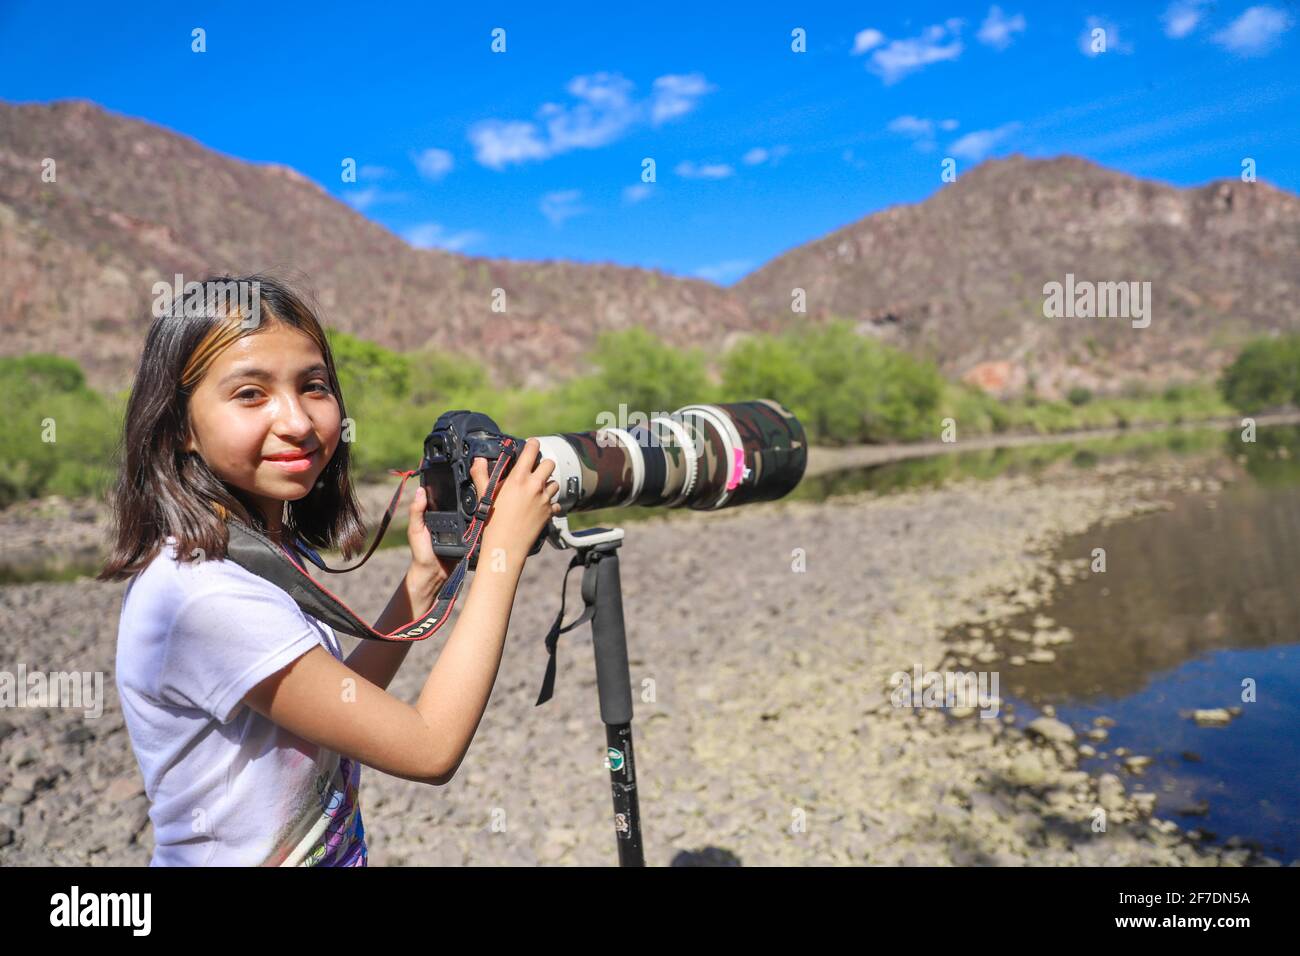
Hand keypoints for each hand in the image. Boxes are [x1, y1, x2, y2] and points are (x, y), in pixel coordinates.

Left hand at [410, 459, 491, 581]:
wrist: (435, 575)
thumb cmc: (421, 553)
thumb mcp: (416, 530)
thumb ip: (417, 512)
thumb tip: (420, 490)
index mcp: (437, 514)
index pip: (444, 495)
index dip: (448, 482)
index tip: (456, 468)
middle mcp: (451, 518)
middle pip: (461, 500)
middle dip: (469, 489)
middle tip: (477, 476)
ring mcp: (462, 526)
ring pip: (472, 510)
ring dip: (479, 503)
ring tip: (486, 488)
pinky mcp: (472, 535)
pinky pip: (478, 524)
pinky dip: (483, 517)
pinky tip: (490, 508)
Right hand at [480, 438, 560, 567]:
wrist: (505, 547)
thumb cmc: (492, 522)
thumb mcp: (484, 496)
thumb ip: (481, 475)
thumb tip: (479, 460)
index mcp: (518, 478)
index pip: (532, 450)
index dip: (532, 444)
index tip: (532, 444)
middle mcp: (535, 485)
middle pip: (549, 464)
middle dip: (542, 464)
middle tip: (534, 470)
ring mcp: (545, 499)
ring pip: (554, 483)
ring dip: (547, 484)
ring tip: (535, 491)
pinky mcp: (550, 512)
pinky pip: (555, 502)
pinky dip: (550, 503)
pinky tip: (540, 507)